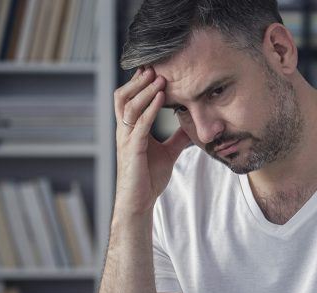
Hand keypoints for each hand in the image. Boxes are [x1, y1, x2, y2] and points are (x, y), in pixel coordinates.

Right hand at [113, 66, 191, 216]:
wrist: (139, 201)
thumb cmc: (149, 178)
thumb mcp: (168, 153)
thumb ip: (177, 138)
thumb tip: (193, 127)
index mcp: (130, 130)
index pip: (129, 99)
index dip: (138, 84)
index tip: (153, 69)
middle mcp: (124, 131)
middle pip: (123, 97)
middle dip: (138, 81)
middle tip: (154, 67)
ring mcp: (126, 139)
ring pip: (129, 107)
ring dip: (145, 91)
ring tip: (159, 78)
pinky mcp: (132, 149)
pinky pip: (140, 124)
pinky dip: (150, 109)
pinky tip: (160, 98)